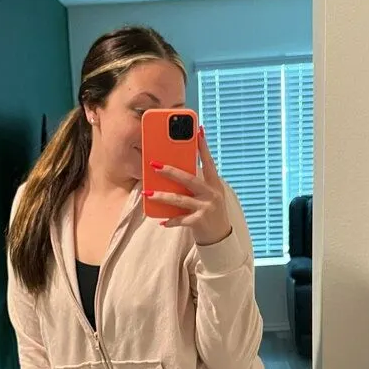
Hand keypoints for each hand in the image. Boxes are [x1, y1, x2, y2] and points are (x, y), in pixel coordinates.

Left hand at [144, 127, 232, 245]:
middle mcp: (211, 193)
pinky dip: (170, 220)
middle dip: (171, 171)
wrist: (220, 237)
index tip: (198, 131)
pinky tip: (161, 221)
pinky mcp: (199, 221)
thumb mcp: (208, 195)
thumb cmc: (210, 212)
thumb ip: (197, 184)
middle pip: (189, 179)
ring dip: (162, 196)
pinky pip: (180, 219)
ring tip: (147, 193)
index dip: (203, 147)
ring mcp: (206, 207)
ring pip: (180, 199)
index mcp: (214, 184)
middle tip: (155, 165)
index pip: (208, 161)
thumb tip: (175, 172)